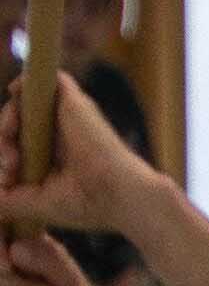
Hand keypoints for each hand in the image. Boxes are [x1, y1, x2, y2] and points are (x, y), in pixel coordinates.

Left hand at [1, 63, 149, 243]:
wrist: (119, 194)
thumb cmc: (87, 204)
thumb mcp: (38, 204)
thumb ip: (10, 200)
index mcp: (53, 156)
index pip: (17, 144)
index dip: (5, 154)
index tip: (10, 173)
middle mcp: (58, 132)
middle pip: (17, 122)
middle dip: (4, 139)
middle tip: (11, 163)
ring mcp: (65, 114)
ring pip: (22, 102)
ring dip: (8, 119)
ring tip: (13, 147)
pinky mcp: (71, 100)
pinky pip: (38, 80)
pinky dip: (22, 87)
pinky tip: (15, 99)